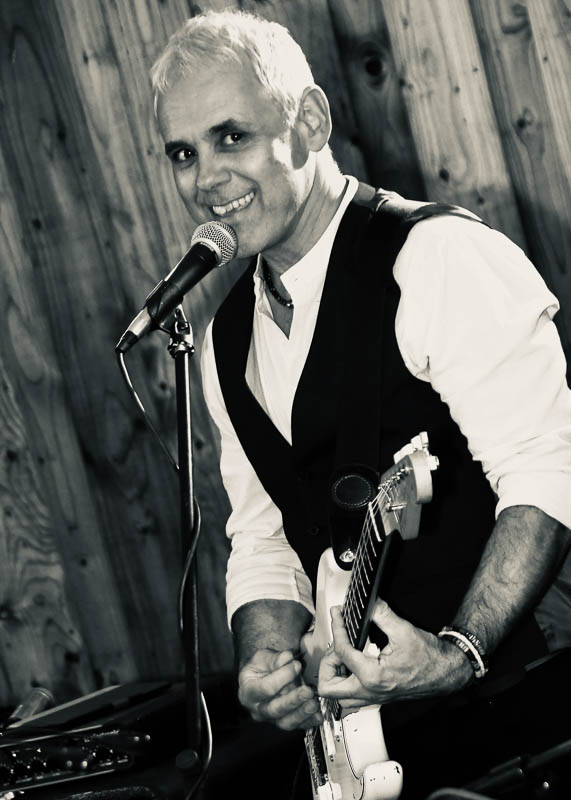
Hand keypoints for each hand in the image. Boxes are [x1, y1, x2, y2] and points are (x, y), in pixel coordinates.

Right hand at [238, 648, 322, 730]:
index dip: (282, 677)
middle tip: (307, 691)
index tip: (296, 665)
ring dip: (302, 714)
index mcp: (248, 692)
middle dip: (293, 700)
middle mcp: (258, 709)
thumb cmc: (261, 667)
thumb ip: (274, 658)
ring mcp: (271, 718)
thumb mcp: (263, 657)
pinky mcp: (284, 722)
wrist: (263, 676)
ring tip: (314, 704)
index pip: (266, 688)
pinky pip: (296, 726)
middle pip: (275, 709)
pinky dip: (309, 722)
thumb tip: (287, 657)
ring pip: (286, 722)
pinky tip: (318, 716)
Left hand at [318, 601, 472, 708]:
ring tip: (342, 655)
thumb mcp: (403, 630)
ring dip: (335, 675)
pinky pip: (351, 696)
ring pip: (338, 696)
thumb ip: (381, 613)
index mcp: (373, 676)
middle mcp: (370, 691)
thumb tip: (368, 602)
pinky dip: (346, 680)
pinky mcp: (377, 697)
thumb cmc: (429, 657)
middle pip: (329, 687)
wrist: (446, 672)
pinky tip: (353, 663)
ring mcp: (373, 697)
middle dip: (327, 662)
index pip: (341, 652)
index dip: (337, 628)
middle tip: (336, 644)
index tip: (338, 615)